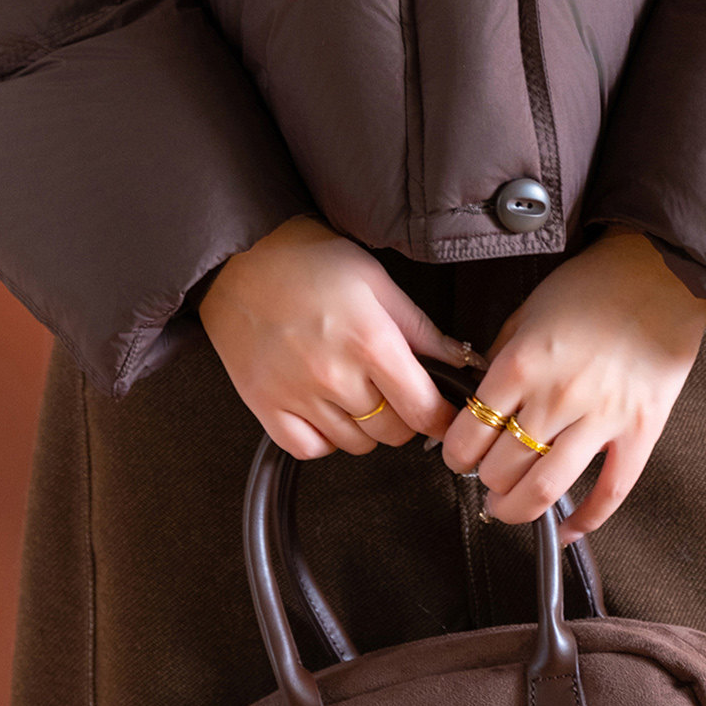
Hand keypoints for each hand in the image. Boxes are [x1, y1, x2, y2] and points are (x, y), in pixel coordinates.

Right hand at [198, 214, 479, 457]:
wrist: (242, 256)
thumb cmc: (311, 261)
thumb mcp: (377, 282)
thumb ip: (421, 329)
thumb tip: (462, 361)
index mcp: (371, 341)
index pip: (423, 409)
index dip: (442, 417)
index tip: (443, 413)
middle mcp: (335, 375)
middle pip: (392, 432)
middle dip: (404, 416)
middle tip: (396, 389)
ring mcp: (297, 395)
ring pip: (355, 445)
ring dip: (366, 427)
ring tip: (357, 390)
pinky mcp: (265, 406)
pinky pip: (310, 449)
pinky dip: (325, 438)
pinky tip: (327, 408)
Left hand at [439, 226, 705, 541]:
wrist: (659, 273)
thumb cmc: (593, 286)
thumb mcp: (527, 310)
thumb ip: (500, 357)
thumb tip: (475, 401)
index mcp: (523, 362)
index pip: (470, 433)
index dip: (456, 455)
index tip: (457, 457)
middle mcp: (557, 395)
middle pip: (501, 469)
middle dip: (484, 483)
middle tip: (483, 480)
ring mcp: (601, 418)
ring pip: (545, 490)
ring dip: (518, 510)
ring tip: (508, 508)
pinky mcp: (639, 433)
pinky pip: (610, 494)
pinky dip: (585, 523)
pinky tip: (567, 530)